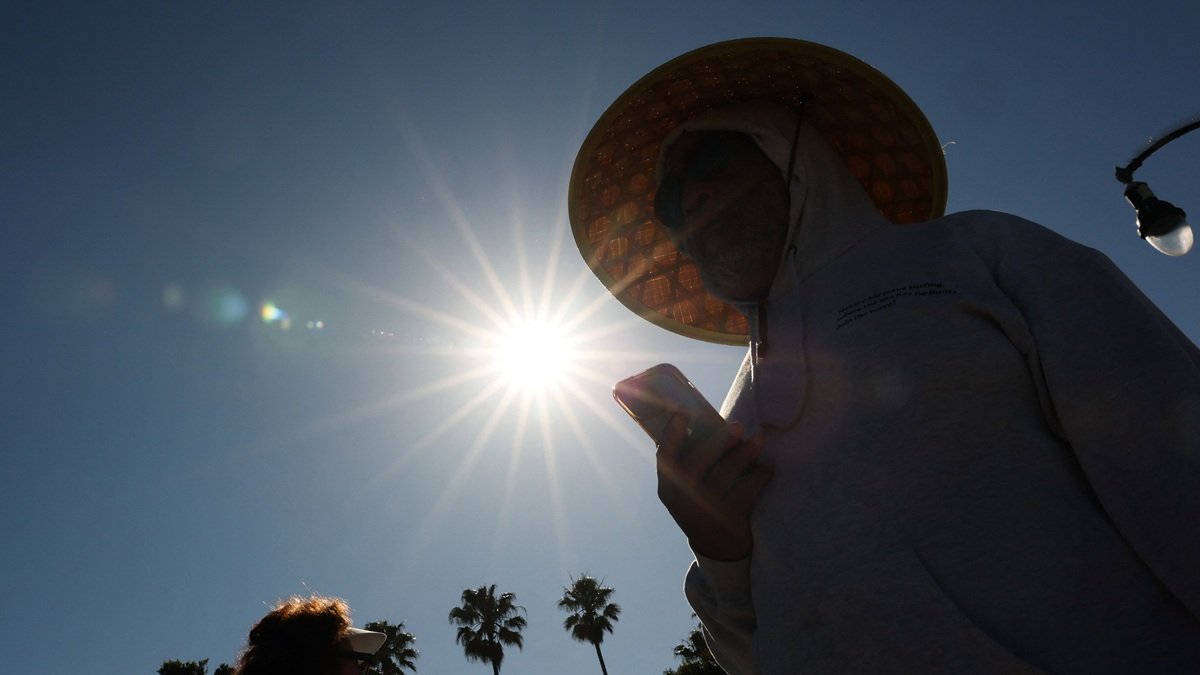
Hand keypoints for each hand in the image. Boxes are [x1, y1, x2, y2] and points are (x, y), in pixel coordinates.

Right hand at [656, 413, 772, 560]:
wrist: (716, 548)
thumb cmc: (702, 504)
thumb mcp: (687, 489)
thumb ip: (690, 462)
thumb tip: (705, 420)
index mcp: (668, 488)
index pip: (665, 458)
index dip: (671, 434)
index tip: (682, 412)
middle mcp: (683, 499)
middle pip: (697, 464)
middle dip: (717, 441)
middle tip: (737, 425)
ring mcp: (705, 510)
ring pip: (725, 474)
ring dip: (745, 454)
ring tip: (760, 439)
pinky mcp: (728, 519)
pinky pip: (746, 492)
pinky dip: (760, 477)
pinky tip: (768, 466)